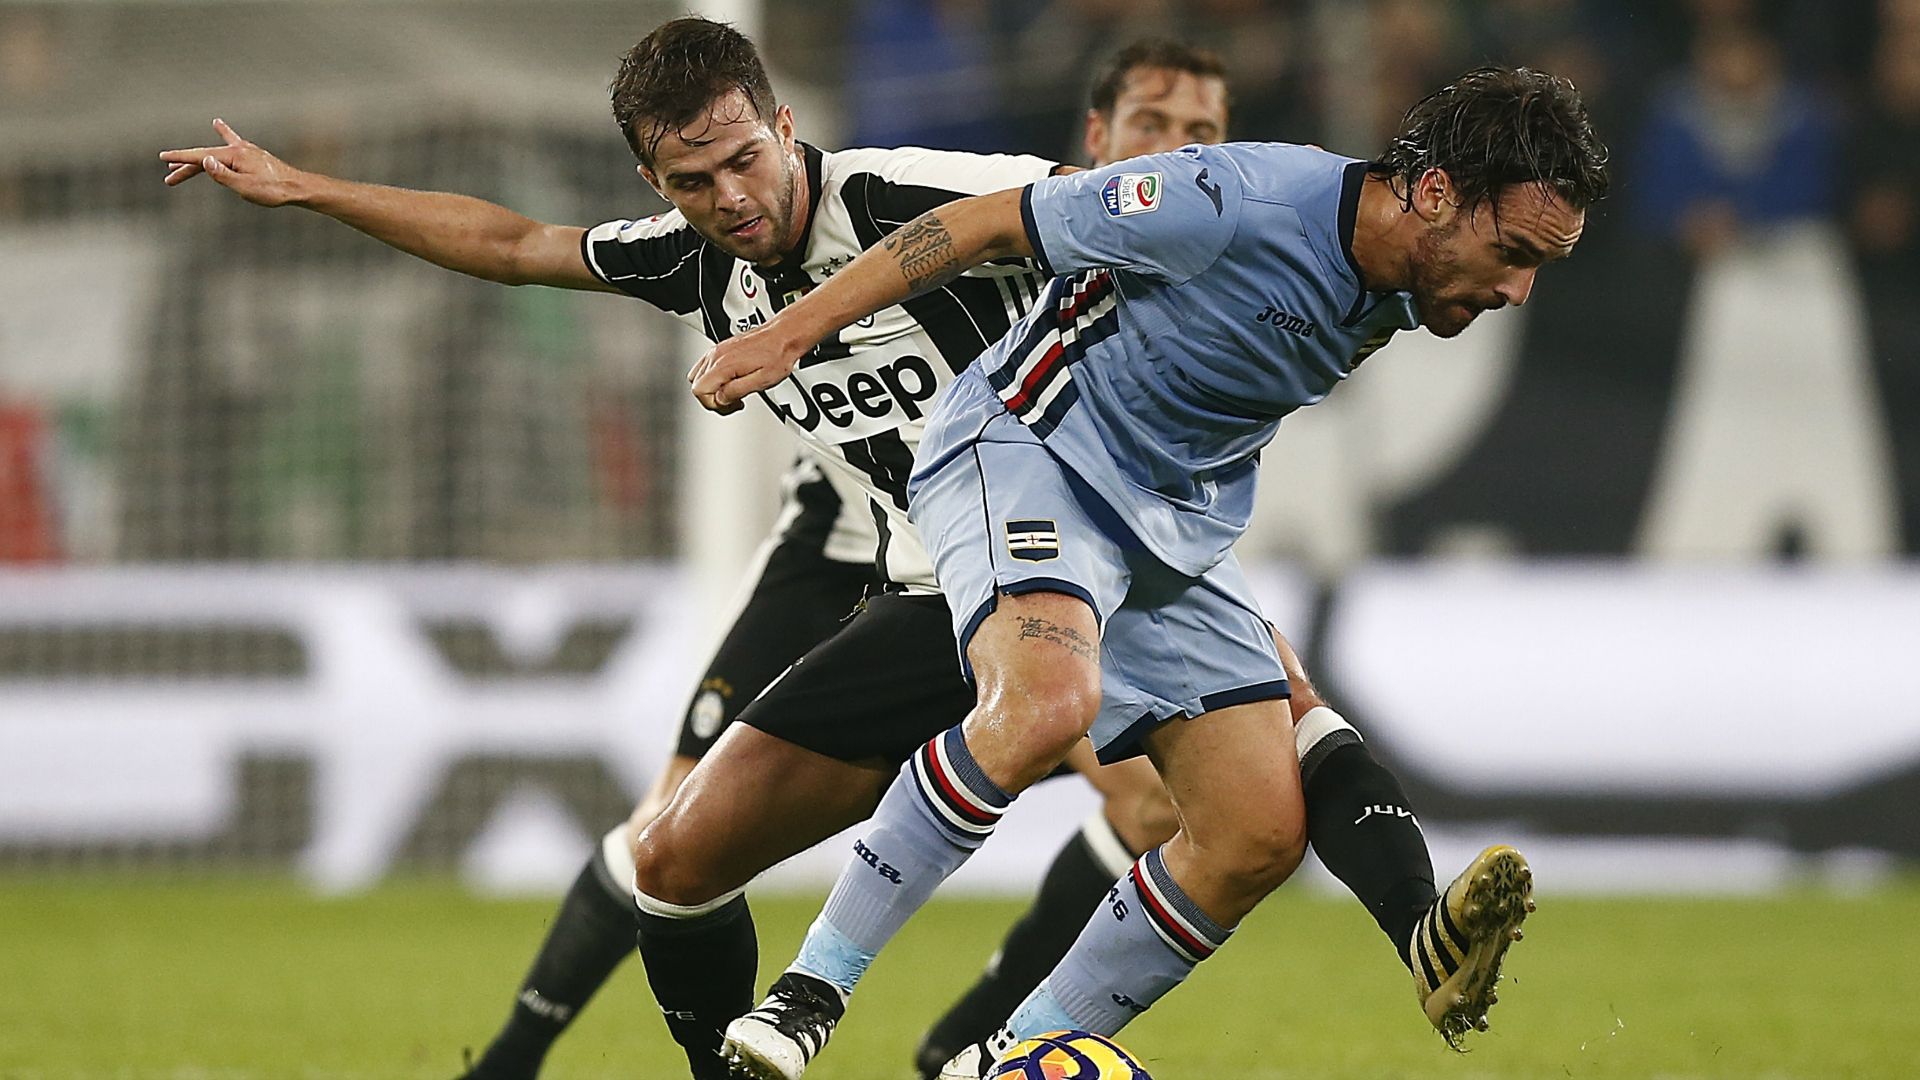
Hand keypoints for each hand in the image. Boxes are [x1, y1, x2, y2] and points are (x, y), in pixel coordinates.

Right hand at [159, 119, 304, 205]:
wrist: (298, 188)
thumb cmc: (273, 191)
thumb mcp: (245, 188)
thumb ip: (223, 176)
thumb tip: (204, 161)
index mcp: (234, 156)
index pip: (200, 157)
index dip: (180, 158)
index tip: (162, 157)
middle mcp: (238, 149)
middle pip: (205, 157)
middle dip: (186, 167)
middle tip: (169, 179)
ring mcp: (245, 150)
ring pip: (215, 153)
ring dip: (198, 160)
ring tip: (179, 165)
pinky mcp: (252, 154)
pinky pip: (233, 141)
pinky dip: (223, 132)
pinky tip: (216, 123)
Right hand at [688, 325, 806, 413]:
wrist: (784, 336)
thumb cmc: (778, 355)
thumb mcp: (761, 381)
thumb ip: (736, 392)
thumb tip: (721, 399)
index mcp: (723, 363)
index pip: (699, 390)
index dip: (713, 403)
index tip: (730, 405)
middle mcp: (716, 355)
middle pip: (696, 384)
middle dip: (712, 398)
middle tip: (733, 401)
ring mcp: (718, 350)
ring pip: (698, 376)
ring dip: (713, 388)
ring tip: (732, 392)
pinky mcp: (722, 348)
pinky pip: (706, 366)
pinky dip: (715, 378)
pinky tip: (731, 381)